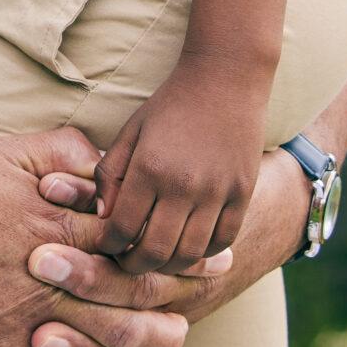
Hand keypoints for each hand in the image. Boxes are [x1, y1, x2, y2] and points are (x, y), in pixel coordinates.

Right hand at [0, 127, 188, 346]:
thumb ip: (59, 150)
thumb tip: (103, 160)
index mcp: (54, 226)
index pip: (133, 248)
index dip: (176, 257)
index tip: (212, 260)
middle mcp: (46, 278)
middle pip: (128, 305)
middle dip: (171, 313)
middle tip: (195, 321)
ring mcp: (19, 322)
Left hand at [91, 59, 268, 273]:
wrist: (225, 80)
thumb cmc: (169, 105)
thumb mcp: (130, 132)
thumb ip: (111, 174)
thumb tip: (102, 217)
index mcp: (149, 168)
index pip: (122, 227)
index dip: (109, 246)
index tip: (105, 247)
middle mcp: (184, 186)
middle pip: (156, 250)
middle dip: (135, 265)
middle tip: (127, 264)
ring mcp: (218, 192)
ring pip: (190, 253)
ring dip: (169, 264)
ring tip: (156, 260)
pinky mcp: (244, 194)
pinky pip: (224, 241)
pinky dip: (205, 254)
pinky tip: (190, 248)